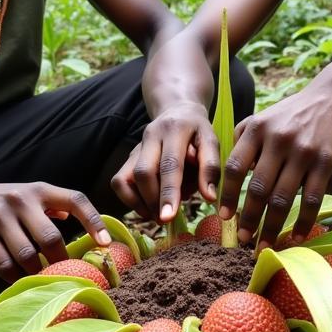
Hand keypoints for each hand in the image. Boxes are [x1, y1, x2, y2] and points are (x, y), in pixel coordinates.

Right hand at [0, 179, 110, 282]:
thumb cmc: (8, 201)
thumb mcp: (33, 194)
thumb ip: (58, 206)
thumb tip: (89, 226)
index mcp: (40, 190)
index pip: (75, 200)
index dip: (93, 221)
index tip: (104, 243)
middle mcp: (21, 199)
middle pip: (51, 238)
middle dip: (61, 260)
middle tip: (65, 272)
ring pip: (27, 255)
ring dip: (38, 272)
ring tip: (42, 277)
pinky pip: (4, 264)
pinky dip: (15, 276)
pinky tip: (20, 278)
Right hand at [111, 102, 220, 221]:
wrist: (178, 112)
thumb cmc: (198, 133)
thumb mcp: (211, 143)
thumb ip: (210, 168)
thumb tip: (209, 197)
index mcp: (175, 130)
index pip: (170, 164)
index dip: (169, 192)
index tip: (169, 217)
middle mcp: (151, 136)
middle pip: (144, 173)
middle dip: (153, 201)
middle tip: (166, 220)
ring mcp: (136, 147)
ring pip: (126, 179)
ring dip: (141, 203)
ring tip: (157, 215)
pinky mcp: (128, 157)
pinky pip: (119, 182)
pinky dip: (130, 199)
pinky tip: (147, 206)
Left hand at [219, 88, 331, 248]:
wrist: (328, 97)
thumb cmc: (288, 114)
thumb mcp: (259, 119)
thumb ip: (241, 142)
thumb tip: (227, 176)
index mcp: (255, 130)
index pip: (234, 167)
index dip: (227, 195)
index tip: (224, 217)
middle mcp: (277, 140)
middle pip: (258, 188)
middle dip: (249, 219)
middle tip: (243, 240)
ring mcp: (302, 151)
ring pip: (283, 198)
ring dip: (272, 227)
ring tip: (265, 246)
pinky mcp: (325, 160)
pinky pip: (312, 198)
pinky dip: (304, 222)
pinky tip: (297, 237)